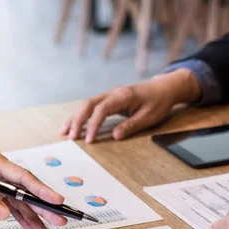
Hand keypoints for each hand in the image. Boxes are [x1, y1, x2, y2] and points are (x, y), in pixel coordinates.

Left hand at [0, 150, 66, 228]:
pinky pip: (13, 206)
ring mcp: (0, 182)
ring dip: (35, 216)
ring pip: (23, 201)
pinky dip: (22, 218)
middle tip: (61, 219)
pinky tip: (33, 228)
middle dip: (44, 206)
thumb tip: (3, 213)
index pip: (22, 177)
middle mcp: (1, 171)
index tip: (56, 200)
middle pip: (27, 190)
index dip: (40, 189)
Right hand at [60, 69, 200, 142]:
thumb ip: (131, 126)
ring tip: (64, 131)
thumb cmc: (158, 102)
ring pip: (86, 104)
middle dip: (77, 120)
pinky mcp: (109, 99)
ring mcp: (109, 94)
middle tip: (69, 136)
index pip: (102, 110)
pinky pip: (91, 106)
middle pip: (88, 104)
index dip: (93, 125)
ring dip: (75, 117)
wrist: (164, 88)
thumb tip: (115, 136)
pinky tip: (74, 124)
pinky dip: (81, 115)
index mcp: (123, 96)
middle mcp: (112, 92)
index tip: (88, 140)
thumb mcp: (149, 117)